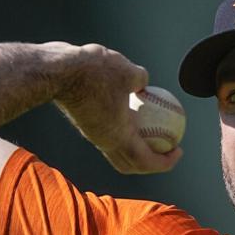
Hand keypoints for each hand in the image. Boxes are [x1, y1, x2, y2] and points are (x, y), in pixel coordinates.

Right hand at [51, 43, 182, 174]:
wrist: (56, 71)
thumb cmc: (93, 72)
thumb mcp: (127, 70)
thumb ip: (141, 78)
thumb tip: (147, 80)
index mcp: (119, 137)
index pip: (146, 161)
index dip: (166, 162)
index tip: (178, 151)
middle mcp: (105, 142)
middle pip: (131, 164)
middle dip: (151, 163)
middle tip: (167, 149)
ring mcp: (93, 134)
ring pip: (118, 151)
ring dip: (136, 147)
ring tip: (152, 132)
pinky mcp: (86, 123)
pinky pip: (109, 134)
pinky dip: (123, 130)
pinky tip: (132, 109)